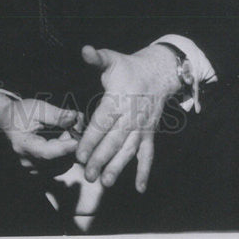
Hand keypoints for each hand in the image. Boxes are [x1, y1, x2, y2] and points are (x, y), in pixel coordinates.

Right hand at [0, 93, 83, 172]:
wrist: (6, 120)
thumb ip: (57, 115)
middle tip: (76, 126)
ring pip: (61, 166)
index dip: (64, 148)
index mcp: (23, 145)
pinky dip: (66, 155)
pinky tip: (64, 141)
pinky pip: (59, 167)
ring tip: (69, 131)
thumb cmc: (19, 112)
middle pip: (57, 161)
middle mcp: (27, 161)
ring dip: (70, 150)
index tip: (79, 140)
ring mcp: (33, 169)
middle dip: (71, 145)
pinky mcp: (39, 171)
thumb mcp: (37, 108)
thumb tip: (75, 117)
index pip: (46, 153)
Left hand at [75, 45, 181, 191]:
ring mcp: (142, 127)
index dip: (91, 139)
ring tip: (106, 182)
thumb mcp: (112, 59)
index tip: (80, 154)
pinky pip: (148, 154)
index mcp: (118, 99)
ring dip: (118, 167)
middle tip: (88, 175)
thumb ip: (97, 58)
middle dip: (101, 159)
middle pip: (114, 141)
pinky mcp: (149, 133)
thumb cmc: (129, 68)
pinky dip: (144, 171)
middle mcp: (131, 116)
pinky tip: (139, 188)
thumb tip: (84, 50)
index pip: (103, 122)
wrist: (158, 73)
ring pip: (129, 150)